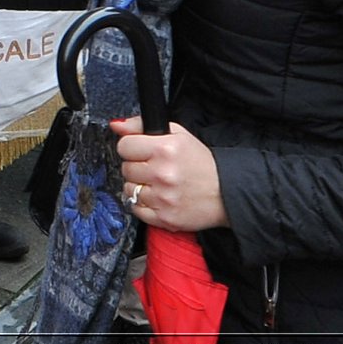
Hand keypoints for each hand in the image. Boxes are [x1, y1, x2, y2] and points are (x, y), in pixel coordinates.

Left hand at [111, 117, 227, 232]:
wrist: (226, 193)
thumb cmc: (202, 164)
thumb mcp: (178, 135)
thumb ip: (141, 126)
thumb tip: (116, 125)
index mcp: (165, 149)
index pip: (124, 146)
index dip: (131, 148)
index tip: (140, 151)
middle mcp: (162, 173)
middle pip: (126, 168)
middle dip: (137, 167)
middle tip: (153, 168)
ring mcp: (163, 198)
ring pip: (129, 189)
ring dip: (139, 186)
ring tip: (157, 183)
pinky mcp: (164, 218)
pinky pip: (136, 209)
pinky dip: (143, 204)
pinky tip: (158, 197)